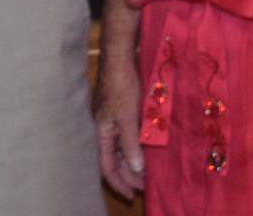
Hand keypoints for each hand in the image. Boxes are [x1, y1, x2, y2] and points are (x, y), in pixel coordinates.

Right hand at [93, 47, 145, 198]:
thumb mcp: (126, 117)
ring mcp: (114, 119)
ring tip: (151, 172)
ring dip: (135, 161)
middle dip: (130, 174)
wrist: (120, 57)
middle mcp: (105, 128)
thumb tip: (135, 167)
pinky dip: (139, 146)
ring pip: (123, 148)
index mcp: (101, 131)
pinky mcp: (123, 111)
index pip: (106, 165)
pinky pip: (130, 136)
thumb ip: (130, 143)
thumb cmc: (120, 85)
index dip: (118, 182)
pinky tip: (150, 150)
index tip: (132, 196)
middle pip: (115, 159)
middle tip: (148, 186)